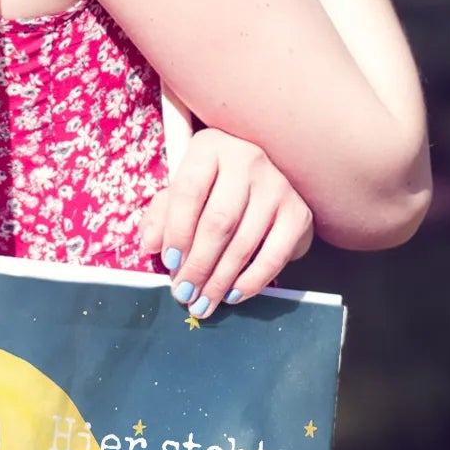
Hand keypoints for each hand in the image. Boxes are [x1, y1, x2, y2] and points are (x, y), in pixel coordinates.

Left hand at [139, 129, 314, 319]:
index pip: (189, 191)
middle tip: (183, 293)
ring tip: (203, 302)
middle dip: (198, 265)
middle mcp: (247, 159)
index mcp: (210, 147)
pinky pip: (274, 255)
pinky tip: (233, 294)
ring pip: (243, 243)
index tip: (169, 263)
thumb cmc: (212, 188)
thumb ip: (161, 215)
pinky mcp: (298, 212)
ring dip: (220, 280)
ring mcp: (277, 185)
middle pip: (218, 222)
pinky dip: (252, 281)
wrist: (263, 183)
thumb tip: (150, 244)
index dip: (176, 231)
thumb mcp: (181, 192)